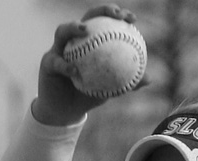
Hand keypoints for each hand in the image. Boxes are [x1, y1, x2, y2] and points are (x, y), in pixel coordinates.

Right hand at [32, 4, 138, 125]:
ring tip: (85, 30)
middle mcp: (73, 42)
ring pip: (62, 32)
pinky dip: (66, 66)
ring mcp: (58, 50)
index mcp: (89, 43)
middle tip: (115, 14)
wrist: (67, 111)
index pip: (104, 23)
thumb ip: (127, 84)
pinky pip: (57, 62)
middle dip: (100, 11)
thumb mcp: (110, 90)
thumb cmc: (88, 95)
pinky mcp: (47, 63)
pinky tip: (75, 70)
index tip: (132, 19)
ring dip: (73, 27)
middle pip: (86, 18)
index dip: (117, 15)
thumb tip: (149, 79)